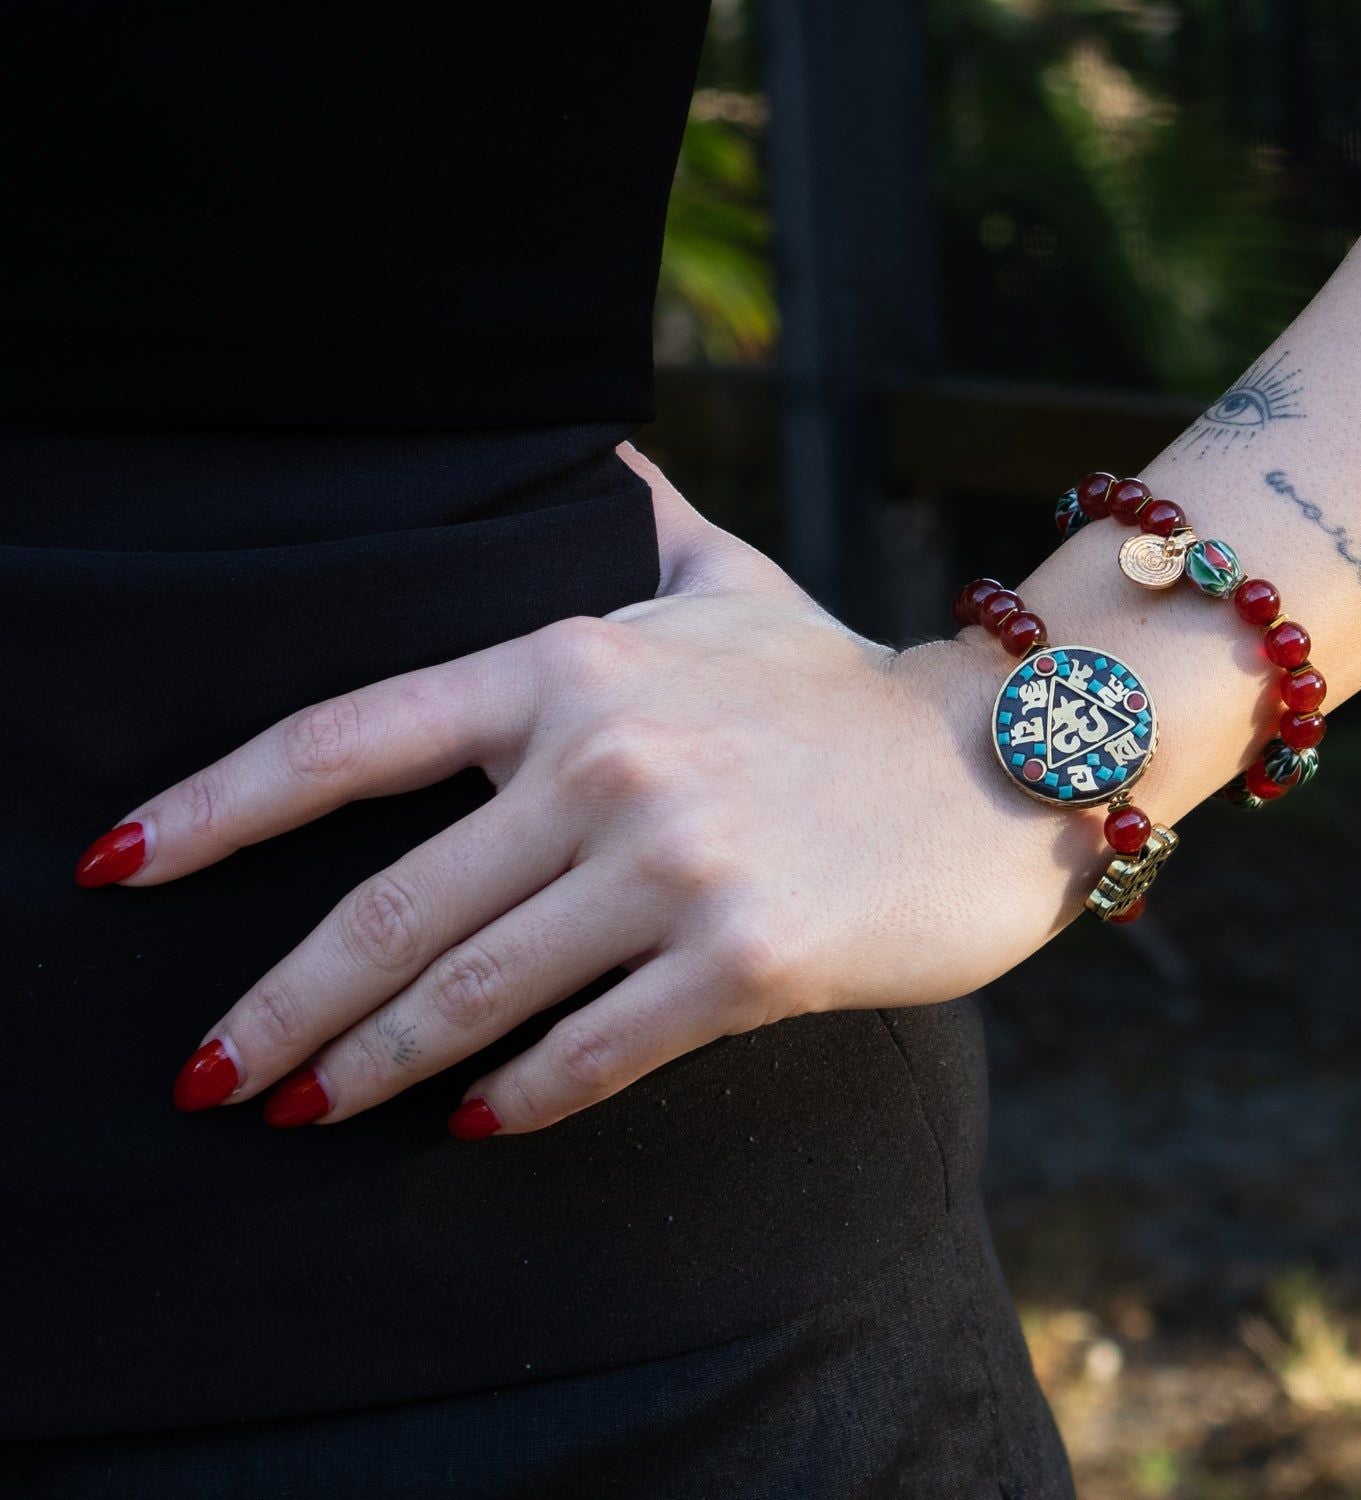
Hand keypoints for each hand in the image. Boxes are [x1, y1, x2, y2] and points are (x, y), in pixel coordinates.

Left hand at [91, 446, 1058, 1134]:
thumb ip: (644, 519)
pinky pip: (593, 1051)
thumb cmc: (845, 688)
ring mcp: (675, 863)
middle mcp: (606, 759)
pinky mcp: (746, 960)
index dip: (211, 810)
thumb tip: (589, 444)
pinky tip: (473, 1127)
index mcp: (571, 663)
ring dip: (369, 1069)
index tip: (114, 869)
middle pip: (388, 905)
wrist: (1005, 762)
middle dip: (276, 1006)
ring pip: (473, 993)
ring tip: (299, 1113)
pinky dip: (518, 1099)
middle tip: (202, 1079)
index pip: (346, 737)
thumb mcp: (732, 583)